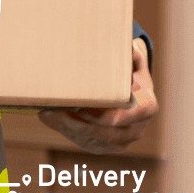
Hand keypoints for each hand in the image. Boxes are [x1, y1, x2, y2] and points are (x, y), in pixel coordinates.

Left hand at [39, 37, 156, 153]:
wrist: (133, 102)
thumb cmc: (130, 79)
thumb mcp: (134, 67)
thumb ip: (133, 58)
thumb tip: (130, 45)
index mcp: (145, 108)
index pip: (125, 116)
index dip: (102, 114)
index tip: (82, 107)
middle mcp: (135, 130)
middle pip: (106, 133)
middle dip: (79, 123)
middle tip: (55, 110)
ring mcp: (120, 141)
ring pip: (92, 139)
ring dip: (68, 127)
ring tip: (48, 112)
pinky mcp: (104, 146)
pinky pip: (84, 142)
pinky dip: (66, 130)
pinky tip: (49, 117)